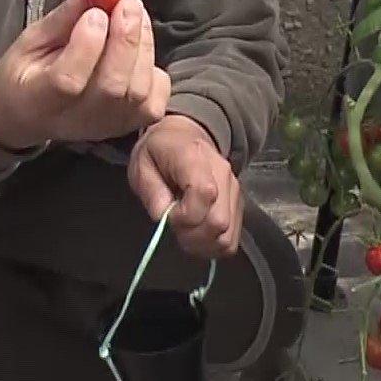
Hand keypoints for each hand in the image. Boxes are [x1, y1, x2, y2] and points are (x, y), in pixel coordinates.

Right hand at [0, 0, 169, 148]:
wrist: (31, 114)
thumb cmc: (28, 73)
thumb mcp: (31, 40)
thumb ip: (63, 17)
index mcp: (38, 99)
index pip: (68, 81)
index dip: (86, 45)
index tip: (94, 13)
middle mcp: (76, 120)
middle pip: (111, 86)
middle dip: (125, 39)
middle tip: (127, 3)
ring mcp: (107, 125)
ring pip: (138, 89)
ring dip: (142, 44)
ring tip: (133, 14)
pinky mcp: (131, 124)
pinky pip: (156, 95)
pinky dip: (153, 66)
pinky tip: (138, 48)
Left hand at [128, 114, 242, 258]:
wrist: (183, 137)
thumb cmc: (159, 151)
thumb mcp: (142, 165)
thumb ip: (151, 192)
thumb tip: (164, 218)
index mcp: (195, 158)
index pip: (204, 194)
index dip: (184, 216)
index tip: (167, 215)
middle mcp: (222, 174)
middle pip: (219, 221)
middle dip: (192, 235)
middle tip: (174, 228)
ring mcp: (234, 190)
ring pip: (227, 235)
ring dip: (202, 243)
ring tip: (184, 233)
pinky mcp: (238, 205)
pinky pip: (232, 238)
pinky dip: (213, 244)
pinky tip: (197, 235)